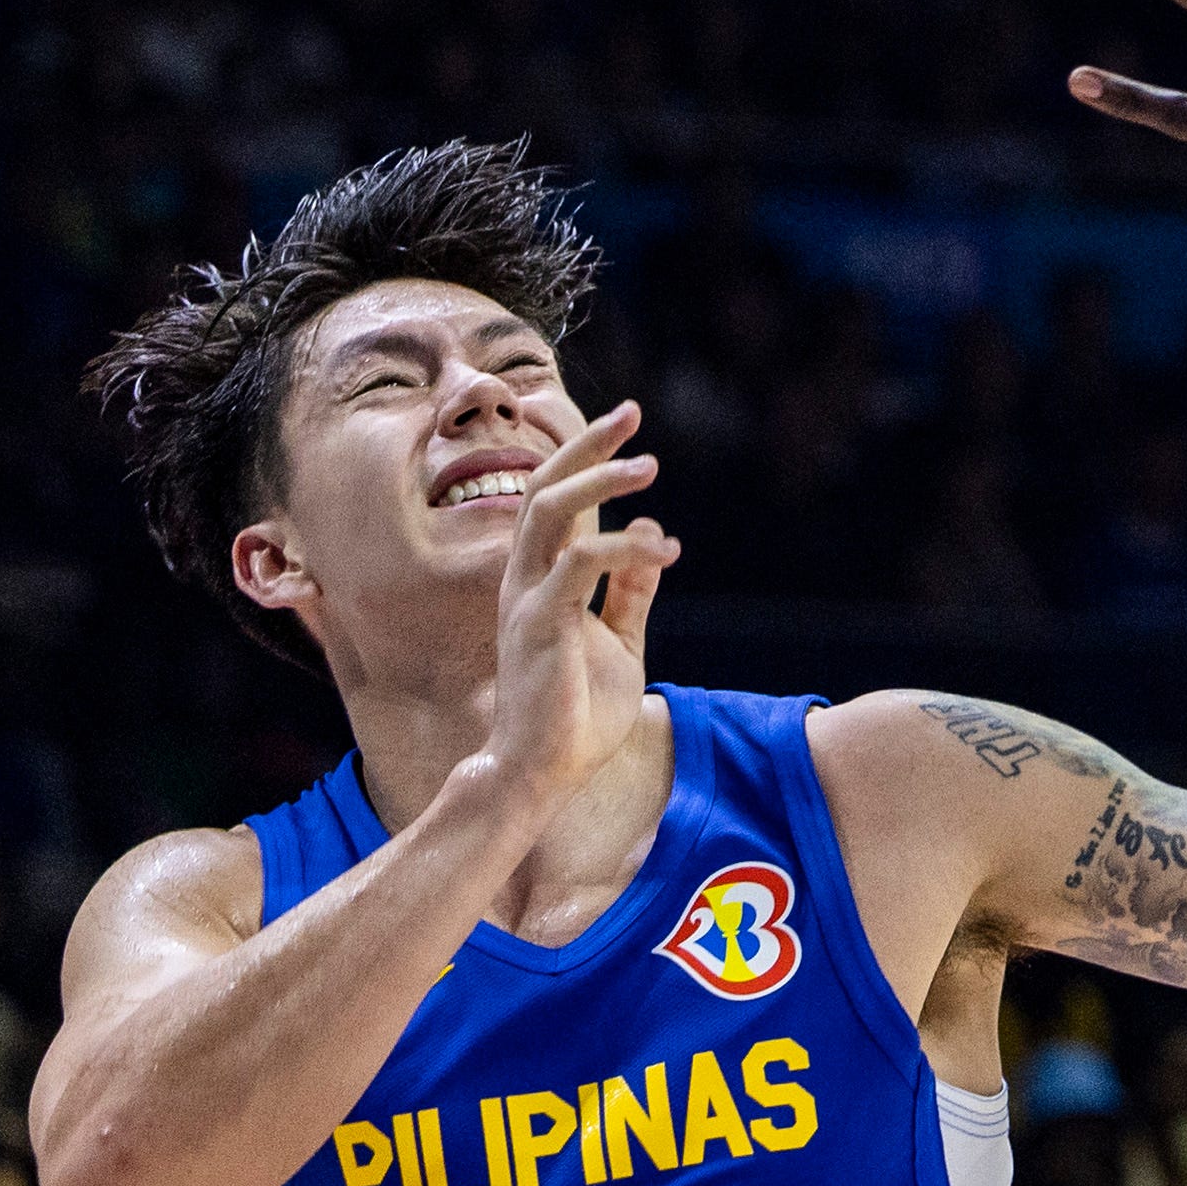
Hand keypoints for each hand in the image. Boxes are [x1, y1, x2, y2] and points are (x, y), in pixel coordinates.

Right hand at [481, 403, 678, 818]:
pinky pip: (574, 569)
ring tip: (648, 466)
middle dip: (586, 445)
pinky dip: (618, 550)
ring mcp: (527, 599)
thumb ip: (632, 590)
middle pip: (544, 487)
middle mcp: (526, 577)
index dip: (588, 455)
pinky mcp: (538, 627)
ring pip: (549, 513)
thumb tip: (650, 532)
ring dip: (599, 482)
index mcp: (542, 577)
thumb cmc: (577, 712)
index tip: (630, 424)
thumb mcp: (620, 642)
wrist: (545, 773)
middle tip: (631, 412)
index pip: (557, 497)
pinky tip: (660, 551)